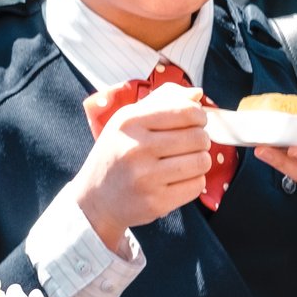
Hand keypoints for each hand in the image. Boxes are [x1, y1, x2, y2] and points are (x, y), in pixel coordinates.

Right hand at [69, 83, 213, 249]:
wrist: (95, 200)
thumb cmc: (116, 154)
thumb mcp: (128, 121)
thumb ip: (162, 101)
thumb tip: (197, 94)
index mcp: (130, 121)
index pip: (186, 111)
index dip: (199, 116)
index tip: (195, 122)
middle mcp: (136, 148)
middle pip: (198, 137)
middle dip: (201, 140)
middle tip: (190, 145)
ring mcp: (145, 177)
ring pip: (201, 161)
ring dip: (200, 161)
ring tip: (185, 162)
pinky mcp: (155, 202)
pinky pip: (196, 186)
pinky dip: (194, 181)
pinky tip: (178, 180)